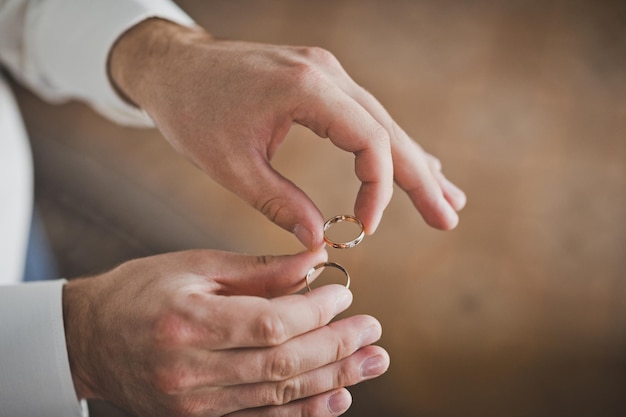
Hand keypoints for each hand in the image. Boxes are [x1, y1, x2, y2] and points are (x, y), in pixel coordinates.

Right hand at [63, 249, 388, 416]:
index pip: (272, 323)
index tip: (345, 293)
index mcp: (187, 322)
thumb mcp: (197, 266)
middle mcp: (190, 371)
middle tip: (374, 332)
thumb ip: (260, 270)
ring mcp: (193, 405)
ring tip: (372, 362)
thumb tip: (315, 263)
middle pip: (283, 363)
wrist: (90, 339)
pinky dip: (303, 410)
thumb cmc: (143, 291)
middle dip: (337, 348)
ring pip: (279, 395)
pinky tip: (337, 396)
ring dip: (333, 380)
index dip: (317, 312)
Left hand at [109, 19, 465, 248]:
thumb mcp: (230, 165)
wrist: (171, 65)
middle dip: (420, 177)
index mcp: (305, 88)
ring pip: (381, 121)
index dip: (379, 188)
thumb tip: (318, 241)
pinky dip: (386, 144)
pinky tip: (410, 161)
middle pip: (388, 129)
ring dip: (412, 161)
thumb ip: (279, 203)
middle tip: (449, 216)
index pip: (369, 140)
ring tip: (445, 194)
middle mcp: (325, 73)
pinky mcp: (318, 80)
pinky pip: (363, 114)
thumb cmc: (191, 110)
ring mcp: (325, 72)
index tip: (367, 226)